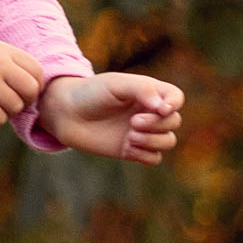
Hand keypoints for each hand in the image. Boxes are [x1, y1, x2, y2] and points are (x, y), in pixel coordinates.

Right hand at [0, 37, 44, 123]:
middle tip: (7, 103)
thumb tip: (27, 85)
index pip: (36, 70)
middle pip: (31, 90)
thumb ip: (4, 62)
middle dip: (23, 101)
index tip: (21, 92)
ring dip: (4, 112)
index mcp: (1, 49)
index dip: (33, 85)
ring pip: (15, 108)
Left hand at [35, 72, 184, 161]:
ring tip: (130, 136)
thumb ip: (143, 90)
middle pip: (173, 122)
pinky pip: (154, 158)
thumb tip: (165, 107)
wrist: (66, 114)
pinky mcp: (132, 151)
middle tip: (133, 122)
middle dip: (158, 124)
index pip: (176, 98)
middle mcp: (149, 113)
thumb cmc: (91, 93)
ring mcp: (142, 133)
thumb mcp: (116, 84)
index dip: (174, 104)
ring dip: (153, 140)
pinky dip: (145, 154)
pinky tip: (127, 146)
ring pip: (167, 141)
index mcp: (149, 93)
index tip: (161, 109)